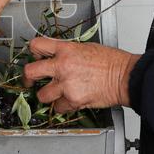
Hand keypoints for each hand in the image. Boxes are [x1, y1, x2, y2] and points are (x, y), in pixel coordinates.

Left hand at [22, 36, 139, 112]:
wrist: (125, 77)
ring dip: (48, 95)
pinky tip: (71, 99)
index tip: (35, 58)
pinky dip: (63, 106)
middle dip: (27, 78)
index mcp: (66, 49)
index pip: (37, 46)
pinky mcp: (73, 100)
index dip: (33, 52)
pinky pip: (58, 107)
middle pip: (30, 72)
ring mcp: (66, 84)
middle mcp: (62, 65)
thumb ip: (67, 52)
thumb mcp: (85, 47)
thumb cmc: (111, 62)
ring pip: (42, 95)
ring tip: (57, 93)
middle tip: (29, 82)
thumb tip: (55, 57)